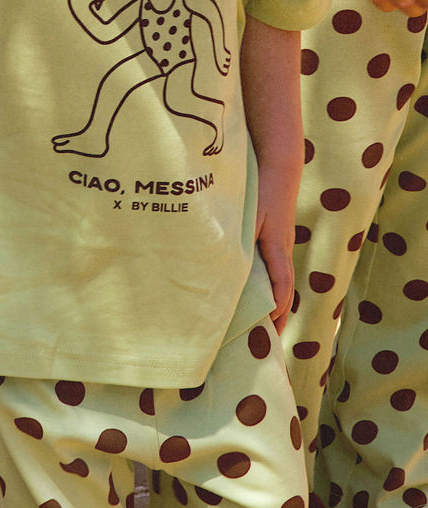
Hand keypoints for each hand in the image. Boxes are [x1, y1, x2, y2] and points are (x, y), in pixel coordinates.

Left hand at [254, 171, 296, 334]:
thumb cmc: (261, 189)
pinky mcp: (277, 238)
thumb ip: (238, 239)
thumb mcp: (248, 215)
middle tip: (267, 341)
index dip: (277, 307)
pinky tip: (258, 293)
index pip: (282, 285)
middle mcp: (283, 249)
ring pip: (280, 280)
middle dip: (277, 315)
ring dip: (274, 303)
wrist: (278, 166)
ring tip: (262, 327)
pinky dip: (271, 286)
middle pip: (283, 290)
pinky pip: (275, 268)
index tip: (269, 326)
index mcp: (277, 247)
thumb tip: (224, 266)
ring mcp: (281, 244)